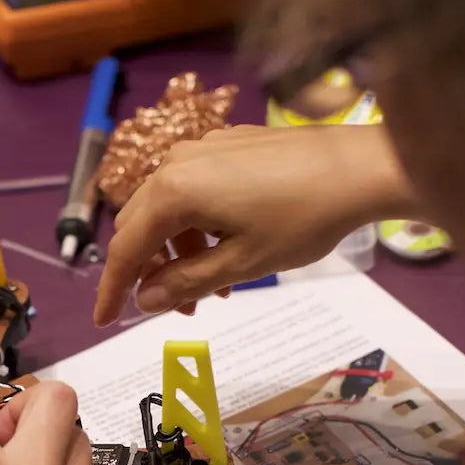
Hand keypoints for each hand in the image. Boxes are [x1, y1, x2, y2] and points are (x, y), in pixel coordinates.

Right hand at [93, 124, 415, 325]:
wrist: (360, 168)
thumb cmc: (304, 217)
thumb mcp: (241, 265)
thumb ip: (185, 284)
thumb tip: (145, 300)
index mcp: (173, 192)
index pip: (125, 248)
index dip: (112, 289)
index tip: (104, 320)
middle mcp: (178, 162)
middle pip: (141, 225)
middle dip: (150, 271)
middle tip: (175, 309)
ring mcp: (203, 148)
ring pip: (168, 209)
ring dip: (179, 252)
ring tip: (214, 289)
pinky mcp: (227, 145)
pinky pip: (193, 190)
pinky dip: (198, 226)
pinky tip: (228, 249)